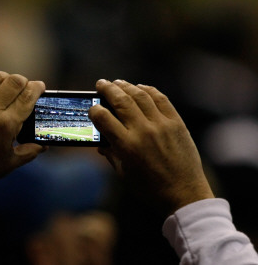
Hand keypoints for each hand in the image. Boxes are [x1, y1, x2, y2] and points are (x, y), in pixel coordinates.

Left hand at [0, 65, 46, 194]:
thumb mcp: (10, 163)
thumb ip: (30, 152)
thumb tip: (44, 145)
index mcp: (7, 124)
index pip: (28, 97)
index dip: (37, 88)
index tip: (40, 87)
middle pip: (14, 82)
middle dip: (23, 81)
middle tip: (24, 86)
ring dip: (4, 77)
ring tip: (5, 82)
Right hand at [89, 79, 213, 215]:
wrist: (184, 194)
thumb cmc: (150, 188)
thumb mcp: (124, 174)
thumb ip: (111, 155)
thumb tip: (100, 144)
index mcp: (127, 146)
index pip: (103, 118)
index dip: (94, 110)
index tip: (92, 108)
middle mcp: (143, 131)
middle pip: (121, 100)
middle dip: (107, 89)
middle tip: (100, 84)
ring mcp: (161, 125)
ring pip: (140, 95)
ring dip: (126, 86)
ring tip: (117, 83)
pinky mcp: (176, 123)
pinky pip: (161, 99)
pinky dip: (148, 90)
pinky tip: (140, 88)